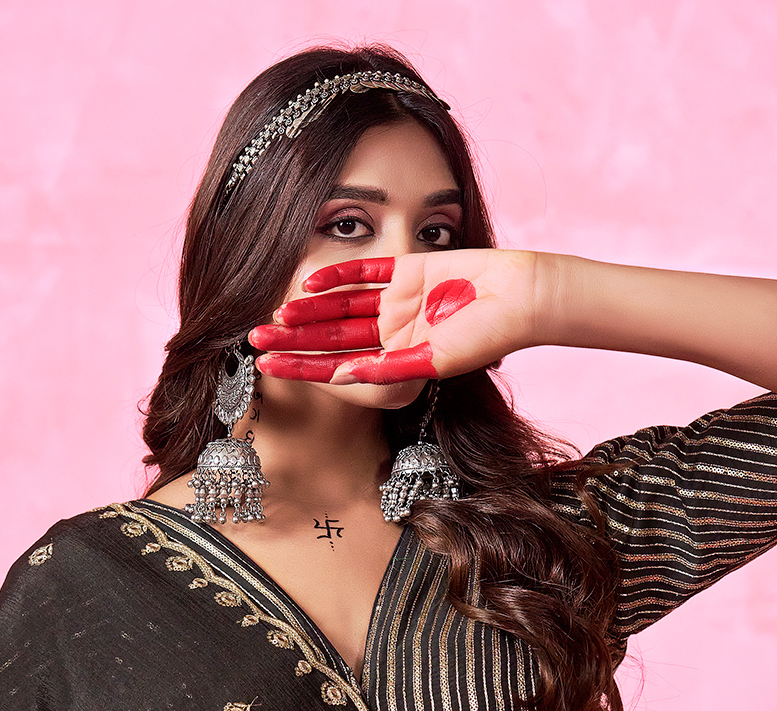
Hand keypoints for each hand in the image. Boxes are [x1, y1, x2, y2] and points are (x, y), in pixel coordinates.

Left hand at [250, 248, 540, 385]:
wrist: (522, 296)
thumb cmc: (485, 336)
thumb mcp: (433, 360)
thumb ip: (389, 369)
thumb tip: (343, 376)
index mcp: (398, 361)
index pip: (340, 366)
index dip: (302, 367)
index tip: (267, 367)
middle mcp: (393, 332)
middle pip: (333, 337)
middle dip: (294, 339)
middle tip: (255, 338)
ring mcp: (398, 300)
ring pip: (341, 306)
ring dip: (309, 310)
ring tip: (273, 312)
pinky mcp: (407, 268)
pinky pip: (364, 273)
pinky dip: (337, 276)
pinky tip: (307, 282)